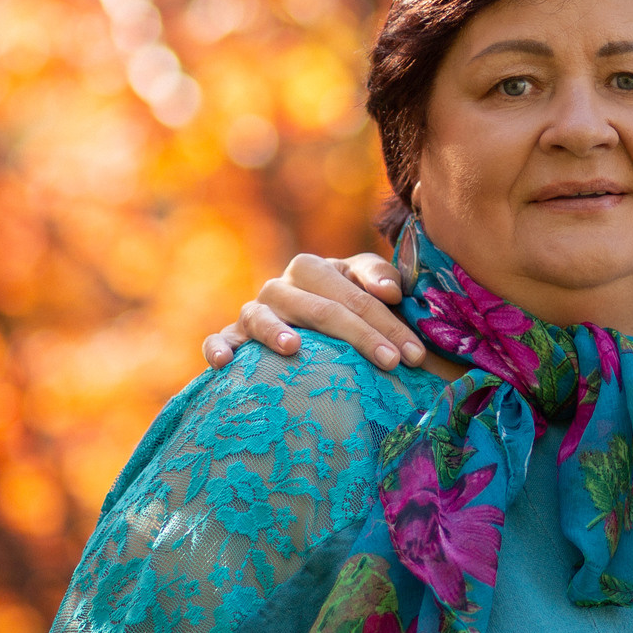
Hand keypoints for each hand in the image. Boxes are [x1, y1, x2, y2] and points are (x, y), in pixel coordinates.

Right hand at [201, 251, 416, 371]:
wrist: (310, 331)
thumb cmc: (349, 311)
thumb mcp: (369, 290)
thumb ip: (382, 280)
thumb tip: (389, 291)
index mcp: (317, 269)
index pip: (357, 293)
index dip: (389, 322)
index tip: (414, 354)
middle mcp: (283, 285)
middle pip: (320, 307)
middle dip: (359, 335)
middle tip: (391, 363)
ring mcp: (256, 310)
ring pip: (262, 316)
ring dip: (275, 331)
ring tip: (294, 348)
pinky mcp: (233, 336)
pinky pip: (219, 339)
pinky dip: (218, 348)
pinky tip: (225, 364)